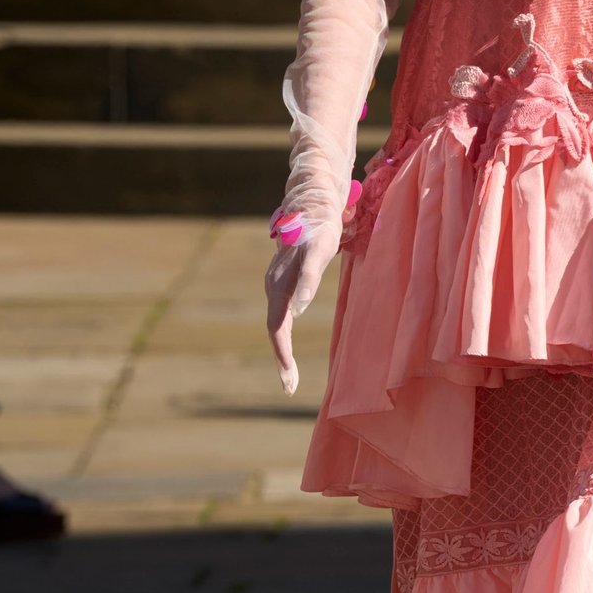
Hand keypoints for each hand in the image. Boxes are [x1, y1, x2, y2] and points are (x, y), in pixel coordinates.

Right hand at [264, 222, 340, 394]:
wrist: (312, 205)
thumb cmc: (320, 228)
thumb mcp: (319, 251)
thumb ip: (307, 278)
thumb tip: (298, 308)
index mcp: (279, 285)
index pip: (277, 327)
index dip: (282, 354)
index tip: (288, 379)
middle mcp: (273, 286)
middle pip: (275, 330)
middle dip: (281, 360)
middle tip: (289, 387)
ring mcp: (276, 284)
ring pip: (276, 322)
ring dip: (281, 349)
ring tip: (290, 375)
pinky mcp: (283, 281)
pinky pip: (281, 313)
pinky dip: (284, 335)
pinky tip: (287, 346)